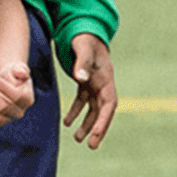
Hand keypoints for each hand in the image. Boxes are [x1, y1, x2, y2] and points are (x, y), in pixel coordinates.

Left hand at [0, 63, 33, 134]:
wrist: (4, 82)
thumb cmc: (11, 75)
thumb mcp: (17, 68)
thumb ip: (20, 69)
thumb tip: (21, 73)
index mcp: (27, 99)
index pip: (16, 97)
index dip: (3, 88)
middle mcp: (18, 112)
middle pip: (3, 107)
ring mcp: (6, 119)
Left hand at [63, 33, 117, 148]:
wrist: (84, 31)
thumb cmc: (85, 40)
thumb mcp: (84, 50)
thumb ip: (82, 64)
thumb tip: (81, 78)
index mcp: (106, 80)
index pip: (108, 106)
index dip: (103, 121)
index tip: (95, 134)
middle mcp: (103, 86)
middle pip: (102, 112)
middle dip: (97, 129)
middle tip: (90, 145)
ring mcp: (95, 86)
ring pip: (92, 110)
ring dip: (86, 124)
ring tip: (78, 139)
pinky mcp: (86, 84)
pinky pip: (82, 102)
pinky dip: (75, 112)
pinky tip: (67, 123)